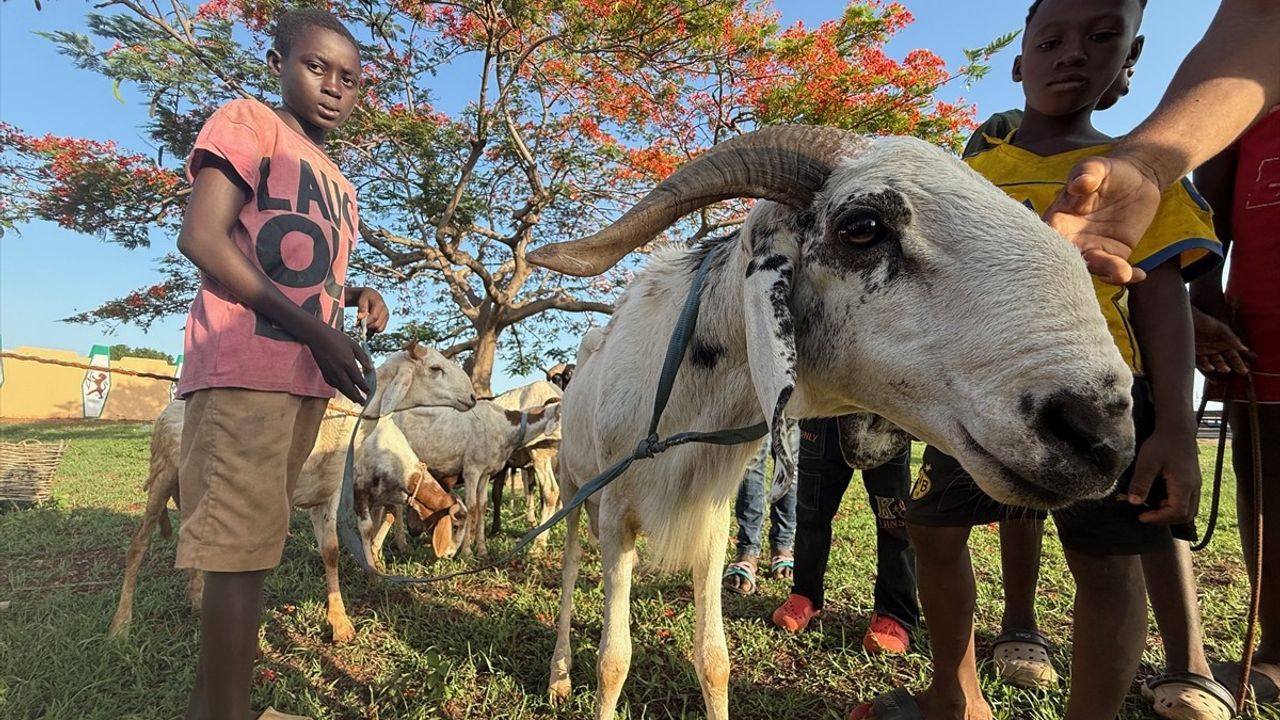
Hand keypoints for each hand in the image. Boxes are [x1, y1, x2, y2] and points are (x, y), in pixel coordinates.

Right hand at [303, 320, 373, 403]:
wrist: (318, 337)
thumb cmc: (337, 338)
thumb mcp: (354, 345)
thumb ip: (363, 357)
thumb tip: (371, 368)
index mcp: (348, 363)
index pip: (358, 380)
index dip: (364, 388)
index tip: (369, 392)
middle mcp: (339, 371)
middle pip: (350, 388)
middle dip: (357, 397)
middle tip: (363, 402)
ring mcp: (330, 373)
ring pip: (341, 388)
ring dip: (348, 395)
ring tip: (355, 400)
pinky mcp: (324, 372)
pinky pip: (332, 384)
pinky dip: (338, 388)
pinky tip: (342, 389)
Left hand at [349, 287, 388, 333]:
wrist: (372, 296)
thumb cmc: (366, 298)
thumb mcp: (362, 300)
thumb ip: (362, 308)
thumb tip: (361, 318)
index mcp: (379, 304)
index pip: (374, 317)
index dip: (366, 322)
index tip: (357, 323)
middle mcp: (385, 311)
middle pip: (377, 325)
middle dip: (367, 326)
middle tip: (359, 324)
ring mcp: (386, 316)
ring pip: (379, 329)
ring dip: (370, 329)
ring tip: (364, 324)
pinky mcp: (386, 320)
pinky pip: (381, 329)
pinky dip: (374, 329)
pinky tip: (368, 325)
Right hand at [1044, 154, 1162, 284]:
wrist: (1136, 178)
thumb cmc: (1108, 171)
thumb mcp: (1097, 166)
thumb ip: (1087, 172)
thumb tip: (1079, 184)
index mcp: (1058, 219)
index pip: (1048, 237)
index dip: (1051, 247)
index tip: (1062, 251)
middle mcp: (1071, 239)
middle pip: (1069, 259)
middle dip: (1079, 268)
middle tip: (1091, 267)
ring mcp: (1093, 249)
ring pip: (1095, 267)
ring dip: (1107, 272)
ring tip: (1123, 274)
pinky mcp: (1115, 254)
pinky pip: (1118, 269)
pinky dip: (1129, 275)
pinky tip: (1140, 275)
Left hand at [1128, 431, 1200, 525]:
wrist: (1177, 430)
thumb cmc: (1162, 444)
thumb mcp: (1147, 462)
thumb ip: (1141, 482)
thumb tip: (1134, 502)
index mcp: (1184, 485)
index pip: (1177, 512)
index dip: (1159, 518)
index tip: (1141, 516)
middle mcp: (1194, 488)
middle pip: (1185, 516)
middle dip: (1165, 519)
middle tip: (1146, 515)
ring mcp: (1195, 485)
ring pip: (1189, 510)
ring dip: (1170, 514)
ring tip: (1152, 507)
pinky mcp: (1193, 482)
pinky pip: (1188, 502)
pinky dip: (1174, 506)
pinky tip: (1159, 498)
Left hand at [1191, 306, 1251, 374]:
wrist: (1187, 319)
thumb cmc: (1205, 321)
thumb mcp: (1221, 329)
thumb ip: (1232, 339)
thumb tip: (1245, 349)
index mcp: (1224, 343)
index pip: (1233, 355)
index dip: (1240, 362)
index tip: (1246, 369)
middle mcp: (1215, 350)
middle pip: (1226, 361)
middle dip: (1234, 366)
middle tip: (1242, 372)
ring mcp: (1205, 353)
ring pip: (1215, 363)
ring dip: (1221, 367)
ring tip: (1226, 369)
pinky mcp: (1194, 354)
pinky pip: (1201, 363)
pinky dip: (1207, 367)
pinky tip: (1211, 368)